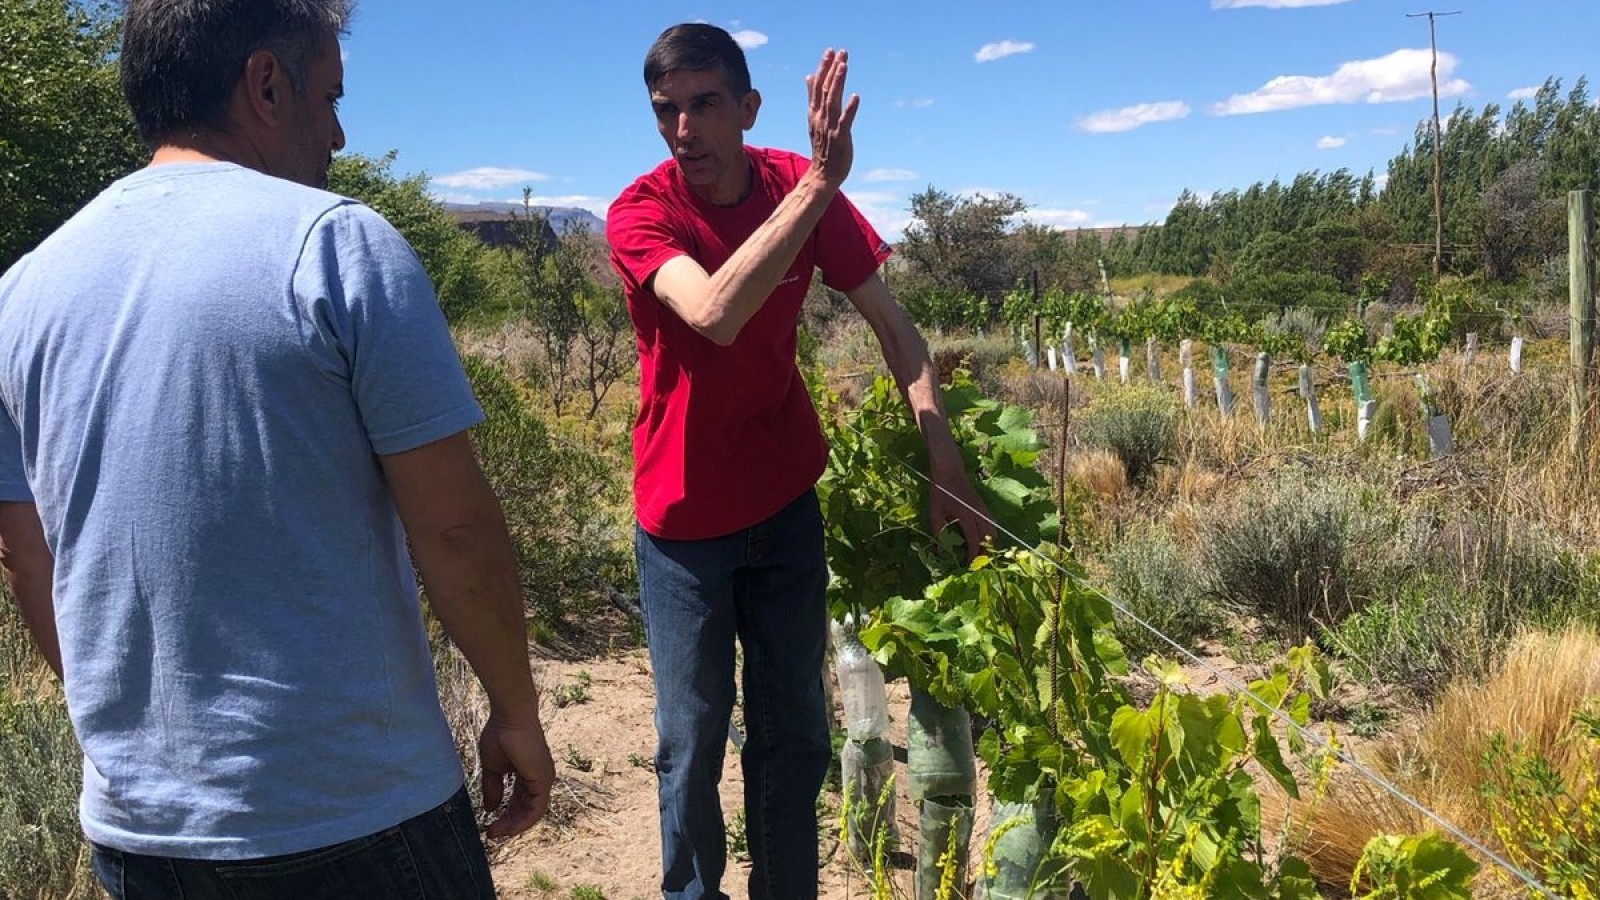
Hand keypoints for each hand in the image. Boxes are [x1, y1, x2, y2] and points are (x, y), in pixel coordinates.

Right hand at [478, 712, 555, 839]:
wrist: (510, 717)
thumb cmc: (500, 735)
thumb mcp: (493, 768)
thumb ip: (493, 788)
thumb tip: (490, 808)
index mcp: (528, 773)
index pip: (519, 801)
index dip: (505, 815)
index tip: (489, 825)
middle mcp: (539, 778)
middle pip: (525, 809)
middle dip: (508, 823)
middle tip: (491, 834)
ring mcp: (544, 779)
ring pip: (532, 812)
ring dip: (514, 826)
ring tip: (496, 833)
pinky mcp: (544, 780)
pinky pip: (536, 809)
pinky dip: (523, 821)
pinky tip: (508, 828)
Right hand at [805, 48, 859, 187]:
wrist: (822, 175)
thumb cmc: (823, 147)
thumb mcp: (815, 119)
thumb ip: (813, 97)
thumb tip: (808, 76)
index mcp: (814, 113)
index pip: (817, 86)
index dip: (823, 68)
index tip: (830, 52)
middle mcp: (820, 118)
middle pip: (825, 90)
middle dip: (832, 70)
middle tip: (840, 52)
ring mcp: (829, 128)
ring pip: (832, 101)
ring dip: (838, 83)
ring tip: (844, 66)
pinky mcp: (840, 138)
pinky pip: (845, 122)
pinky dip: (850, 109)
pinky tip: (855, 96)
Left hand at [928, 464, 996, 561]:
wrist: (949, 470)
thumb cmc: (940, 490)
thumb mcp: (935, 512)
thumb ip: (938, 532)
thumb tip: (940, 552)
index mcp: (966, 515)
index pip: (974, 540)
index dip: (972, 555)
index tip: (968, 565)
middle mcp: (978, 513)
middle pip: (989, 537)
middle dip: (985, 551)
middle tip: (976, 561)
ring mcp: (983, 508)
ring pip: (993, 530)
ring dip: (989, 542)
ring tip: (979, 551)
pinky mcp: (984, 505)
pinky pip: (992, 523)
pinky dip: (989, 533)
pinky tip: (980, 537)